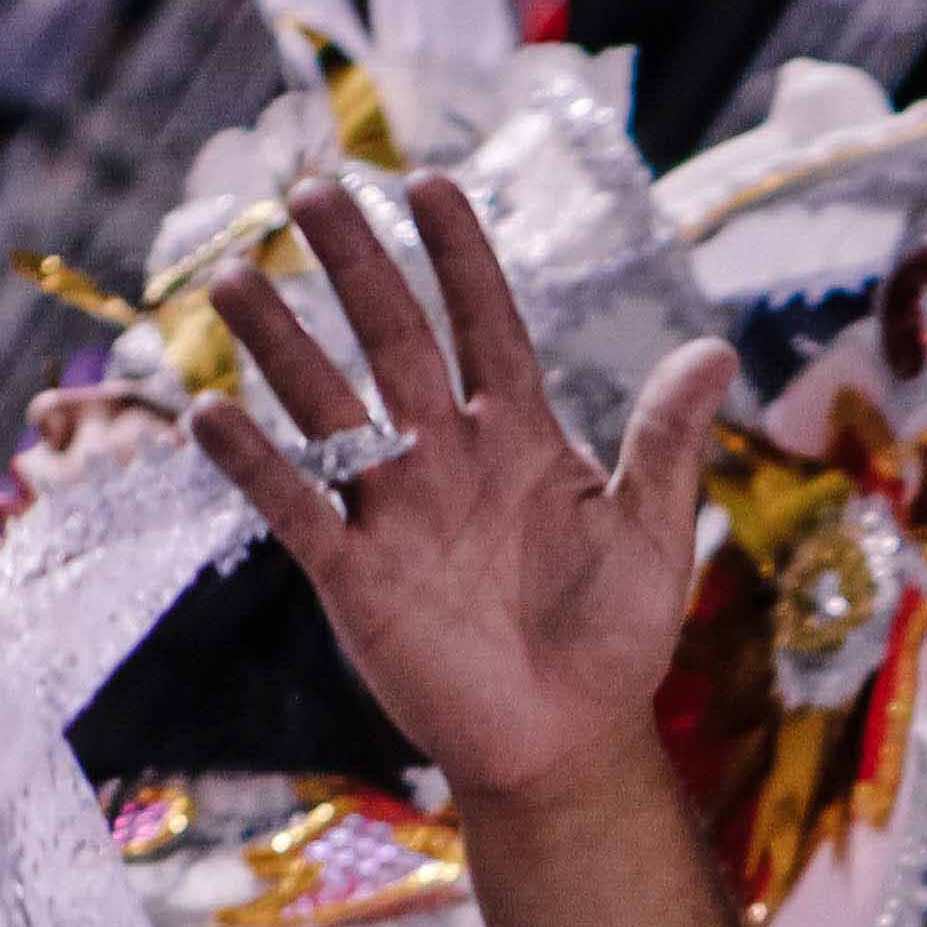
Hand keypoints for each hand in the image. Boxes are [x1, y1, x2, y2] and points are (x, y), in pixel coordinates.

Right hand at [188, 175, 733, 811]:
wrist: (569, 742)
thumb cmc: (615, 639)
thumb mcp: (650, 537)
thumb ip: (666, 443)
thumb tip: (717, 348)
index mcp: (522, 438)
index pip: (486, 324)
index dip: (460, 257)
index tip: (429, 183)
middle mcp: (447, 456)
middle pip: (393, 341)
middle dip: (356, 266)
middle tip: (312, 190)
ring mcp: (393, 509)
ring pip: (326, 406)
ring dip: (280, 344)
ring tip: (235, 276)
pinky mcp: (354, 573)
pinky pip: (294, 506)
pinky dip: (254, 465)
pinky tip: (209, 414)